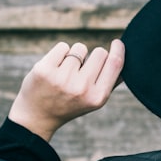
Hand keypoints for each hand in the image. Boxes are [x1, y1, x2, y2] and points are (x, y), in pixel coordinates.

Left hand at [7, 39, 124, 141]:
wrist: (36, 117)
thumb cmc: (70, 105)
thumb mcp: (94, 100)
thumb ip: (110, 82)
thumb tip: (124, 57)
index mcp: (97, 97)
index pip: (115, 63)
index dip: (118, 50)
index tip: (117, 43)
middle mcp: (81, 88)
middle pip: (99, 52)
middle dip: (93, 57)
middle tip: (81, 72)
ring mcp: (62, 78)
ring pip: (80, 48)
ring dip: (75, 56)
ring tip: (66, 73)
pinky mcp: (44, 69)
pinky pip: (63, 46)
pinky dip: (60, 53)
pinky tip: (55, 69)